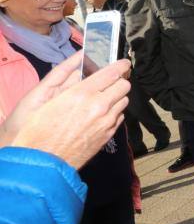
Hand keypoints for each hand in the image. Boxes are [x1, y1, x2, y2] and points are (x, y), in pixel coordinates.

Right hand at [7, 55, 131, 168]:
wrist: (44, 160)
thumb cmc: (38, 129)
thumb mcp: (48, 99)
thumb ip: (68, 82)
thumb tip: (82, 69)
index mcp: (83, 93)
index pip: (113, 73)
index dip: (121, 65)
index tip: (124, 63)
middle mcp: (100, 106)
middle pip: (124, 86)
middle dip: (119, 81)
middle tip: (110, 81)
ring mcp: (106, 122)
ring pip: (124, 101)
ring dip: (117, 97)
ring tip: (104, 98)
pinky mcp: (109, 134)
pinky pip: (119, 116)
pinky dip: (114, 112)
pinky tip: (101, 114)